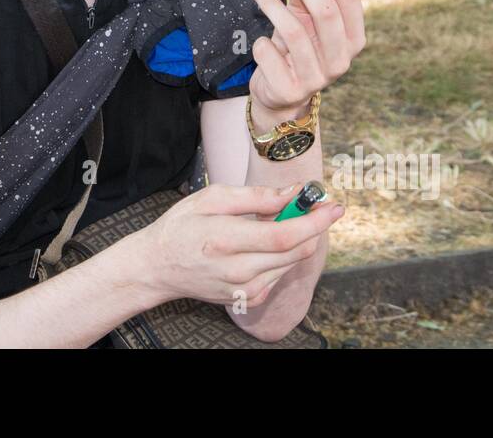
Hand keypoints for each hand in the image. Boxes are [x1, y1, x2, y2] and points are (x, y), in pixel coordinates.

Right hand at [133, 182, 344, 306]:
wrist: (159, 267)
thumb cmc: (182, 226)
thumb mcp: (212, 198)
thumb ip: (255, 196)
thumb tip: (293, 192)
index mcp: (225, 240)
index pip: (284, 236)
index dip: (314, 221)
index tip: (333, 206)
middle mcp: (237, 271)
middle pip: (295, 251)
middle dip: (314, 226)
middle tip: (318, 205)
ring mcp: (244, 290)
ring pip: (291, 262)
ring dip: (298, 239)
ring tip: (280, 219)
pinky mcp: (249, 299)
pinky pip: (280, 273)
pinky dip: (282, 254)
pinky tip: (265, 242)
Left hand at [248, 0, 365, 128]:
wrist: (280, 92)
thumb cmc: (295, 45)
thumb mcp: (301, 11)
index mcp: (354, 36)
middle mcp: (342, 59)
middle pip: (326, 10)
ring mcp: (319, 78)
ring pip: (295, 31)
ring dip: (272, 5)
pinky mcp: (291, 89)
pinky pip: (270, 54)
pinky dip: (261, 43)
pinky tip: (260, 42)